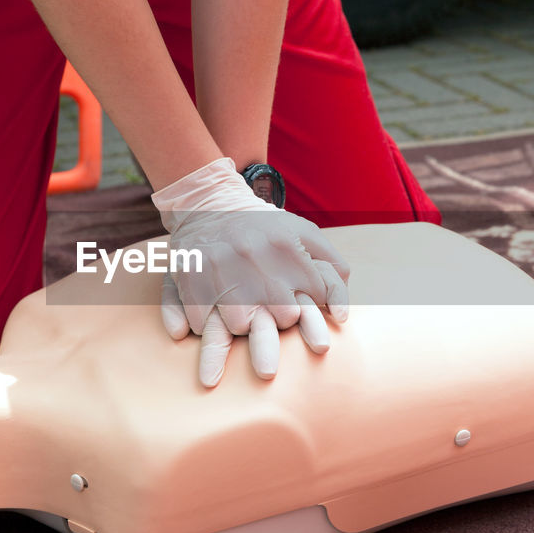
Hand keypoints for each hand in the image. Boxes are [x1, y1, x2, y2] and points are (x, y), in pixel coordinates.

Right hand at [152, 158, 349, 386]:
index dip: (309, 307)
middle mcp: (254, 256)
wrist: (207, 205)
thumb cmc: (264, 227)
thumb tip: (342, 314)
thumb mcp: (304, 233)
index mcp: (286, 245)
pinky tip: (214, 312)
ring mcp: (220, 268)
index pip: (314, 298)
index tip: (298, 303)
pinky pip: (204, 323)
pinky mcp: (191, 279)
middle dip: (280, 320)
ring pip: (242, 327)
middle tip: (271, 312)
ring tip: (242, 313)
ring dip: (243, 326)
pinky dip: (208, 324)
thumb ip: (332, 265)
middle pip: (283, 318)